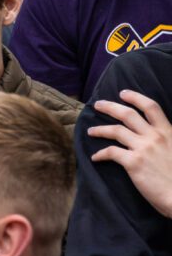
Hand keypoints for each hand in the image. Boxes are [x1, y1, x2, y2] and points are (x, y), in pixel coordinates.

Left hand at [90, 89, 171, 215]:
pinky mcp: (133, 162)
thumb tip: (153, 136)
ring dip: (100, 129)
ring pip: (116, 131)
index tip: (123, 93)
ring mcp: (143, 148)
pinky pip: (111, 152)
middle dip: (110, 107)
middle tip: (97, 104)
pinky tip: (95, 157)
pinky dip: (100, 154)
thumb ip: (166, 140)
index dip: (135, 97)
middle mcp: (155, 136)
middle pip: (128, 114)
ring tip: (91, 131)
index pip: (151, 107)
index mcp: (168, 132)